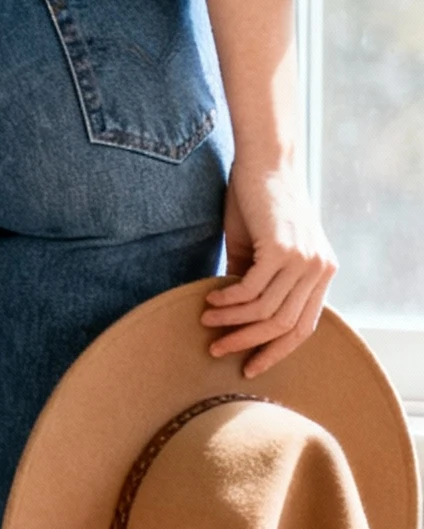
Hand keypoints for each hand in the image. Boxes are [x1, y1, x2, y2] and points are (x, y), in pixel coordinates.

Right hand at [200, 158, 336, 377]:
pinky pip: (251, 290)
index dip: (275, 351)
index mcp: (322, 273)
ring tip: (206, 318)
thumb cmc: (259, 203)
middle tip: (217, 349)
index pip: (303, 327)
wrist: (265, 161)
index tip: (249, 366)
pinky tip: (209, 297)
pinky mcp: (282, 250)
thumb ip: (256, 282)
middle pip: (284, 325)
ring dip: (231, 320)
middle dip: (247, 342)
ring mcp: (305, 260)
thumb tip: (234, 319)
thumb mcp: (262, 250)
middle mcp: (320, 270)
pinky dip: (228, 299)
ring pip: (265, 312)